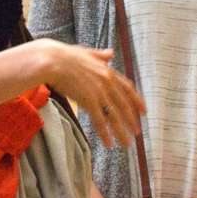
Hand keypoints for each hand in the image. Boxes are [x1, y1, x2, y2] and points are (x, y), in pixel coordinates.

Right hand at [29, 40, 144, 147]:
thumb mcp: (88, 53)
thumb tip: (111, 53)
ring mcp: (99, 92)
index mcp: (108, 71)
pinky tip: (109, 144)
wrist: (53, 61)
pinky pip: (100, 121)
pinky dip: (106, 134)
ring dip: (122, 131)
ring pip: (115, 116)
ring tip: (127, 143)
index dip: (137, 101)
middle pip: (124, 105)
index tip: (143, 111)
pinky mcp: (89, 101)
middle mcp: (107, 82)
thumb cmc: (66, 56)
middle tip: (137, 132)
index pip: (128, 88)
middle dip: (131, 120)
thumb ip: (101, 55)